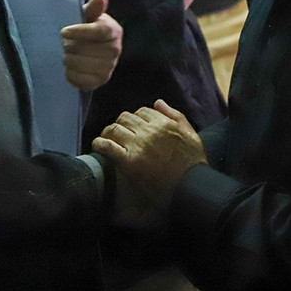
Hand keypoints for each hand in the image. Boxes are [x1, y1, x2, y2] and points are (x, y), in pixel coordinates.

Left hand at [61, 0, 122, 90]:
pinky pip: (81, 80)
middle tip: (64, 44)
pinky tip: (70, 67)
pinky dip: (71, 74)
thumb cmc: (88, 29)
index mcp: (114, 31)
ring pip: (83, 65)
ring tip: (67, 54)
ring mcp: (109, 67)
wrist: (93, 50)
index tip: (63, 32)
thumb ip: (93, 8)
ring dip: (69, 60)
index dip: (80, 32)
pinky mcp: (101, 81)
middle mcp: (115, 50)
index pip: (99, 32)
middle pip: (88, 50)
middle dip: (71, 47)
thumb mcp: (89, 16)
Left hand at [92, 100, 207, 208]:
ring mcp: (138, 145)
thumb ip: (175, 115)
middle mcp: (150, 131)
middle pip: (125, 118)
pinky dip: (99, 144)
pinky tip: (97, 146)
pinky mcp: (129, 162)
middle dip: (121, 124)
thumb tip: (157, 102)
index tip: (134, 127)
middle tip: (119, 134)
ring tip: (106, 139)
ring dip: (108, 132)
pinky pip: (108, 146)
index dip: (137, 118)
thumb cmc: (193, 163)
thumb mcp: (191, 134)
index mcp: (164, 123)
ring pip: (114, 128)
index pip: (142, 111)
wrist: (190, 188)